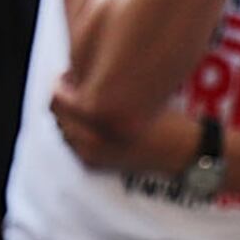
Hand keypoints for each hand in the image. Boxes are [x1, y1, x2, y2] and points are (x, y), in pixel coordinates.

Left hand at [48, 76, 198, 176]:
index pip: (58, 100)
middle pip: (58, 115)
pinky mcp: (92, 164)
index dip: (63, 84)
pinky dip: (77, 132)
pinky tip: (96, 123)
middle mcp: (88, 141)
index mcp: (98, 121)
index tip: (72, 75)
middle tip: (81, 87)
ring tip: (91, 105)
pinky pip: (72, 144)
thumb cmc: (165, 119)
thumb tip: (78, 75)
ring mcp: (89, 155)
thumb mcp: (138, 92)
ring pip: (64, 129)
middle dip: (67, 100)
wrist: (181, 152)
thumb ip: (105, 85)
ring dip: (71, 116)